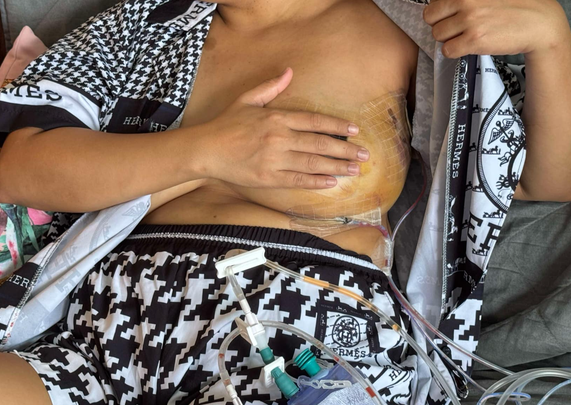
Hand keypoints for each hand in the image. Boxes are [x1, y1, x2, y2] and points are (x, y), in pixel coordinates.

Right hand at [195, 68, 368, 188]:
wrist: (205, 150)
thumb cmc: (226, 124)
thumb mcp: (247, 100)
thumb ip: (271, 87)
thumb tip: (289, 71)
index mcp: (277, 118)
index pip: (315, 121)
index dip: (337, 126)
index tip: (355, 130)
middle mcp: (279, 138)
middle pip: (319, 144)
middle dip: (345, 149)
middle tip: (365, 154)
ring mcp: (274, 159)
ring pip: (312, 163)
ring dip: (337, 166)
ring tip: (355, 169)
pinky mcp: (268, 178)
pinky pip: (297, 181)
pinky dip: (315, 182)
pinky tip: (332, 182)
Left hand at [423, 0, 570, 58]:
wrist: (539, 23)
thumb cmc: (514, 7)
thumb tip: (439, 4)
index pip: (434, 2)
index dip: (441, 11)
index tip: (451, 15)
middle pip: (430, 17)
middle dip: (441, 24)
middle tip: (456, 27)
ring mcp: (470, 20)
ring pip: (438, 35)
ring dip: (449, 38)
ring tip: (466, 35)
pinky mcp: (474, 39)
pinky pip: (447, 50)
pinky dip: (454, 51)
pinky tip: (468, 46)